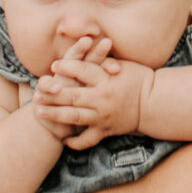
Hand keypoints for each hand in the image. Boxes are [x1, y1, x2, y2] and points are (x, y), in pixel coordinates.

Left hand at [36, 53, 151, 149]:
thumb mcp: (123, 64)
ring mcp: (103, 116)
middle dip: (52, 94)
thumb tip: (84, 50)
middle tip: (36, 92)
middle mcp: (103, 98)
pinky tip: (64, 140)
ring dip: (55, 115)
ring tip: (39, 112)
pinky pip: (88, 139)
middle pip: (72, 95)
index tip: (54, 66)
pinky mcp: (106, 130)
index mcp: (107, 79)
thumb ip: (102, 61)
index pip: (82, 70)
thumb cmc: (139, 78)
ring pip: (75, 117)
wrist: (155, 102)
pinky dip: (76, 142)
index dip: (66, 67)